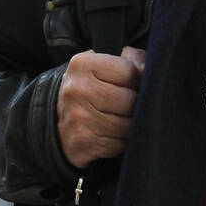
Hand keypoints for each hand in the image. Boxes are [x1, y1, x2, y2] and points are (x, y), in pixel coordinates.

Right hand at [56, 46, 145, 167]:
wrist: (57, 120)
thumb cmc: (90, 89)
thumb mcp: (104, 66)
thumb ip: (131, 60)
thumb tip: (149, 71)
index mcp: (83, 64)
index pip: (129, 71)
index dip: (138, 80)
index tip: (132, 85)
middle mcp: (76, 90)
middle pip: (129, 100)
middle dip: (135, 105)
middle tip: (127, 105)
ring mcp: (78, 118)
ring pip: (126, 125)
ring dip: (130, 125)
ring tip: (119, 119)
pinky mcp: (82, 143)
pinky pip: (118, 145)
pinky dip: (120, 142)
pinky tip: (110, 135)